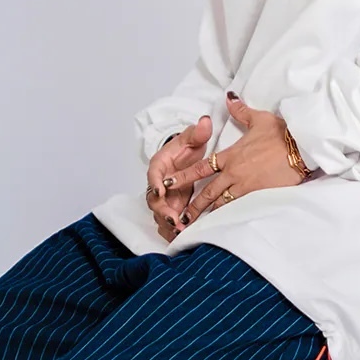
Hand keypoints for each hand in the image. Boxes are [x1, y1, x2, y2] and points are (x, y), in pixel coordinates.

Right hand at [144, 115, 213, 241]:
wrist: (186, 158)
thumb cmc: (186, 149)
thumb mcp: (192, 139)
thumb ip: (197, 133)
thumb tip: (205, 122)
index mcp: (160, 165)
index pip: (154, 174)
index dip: (155, 183)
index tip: (161, 190)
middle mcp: (158, 184)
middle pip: (154, 200)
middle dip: (163, 211)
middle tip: (174, 219)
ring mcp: (164, 198)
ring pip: (160, 214)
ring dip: (168, 224)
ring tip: (180, 233)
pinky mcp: (171, 208)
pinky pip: (169, 222)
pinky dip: (173, 231)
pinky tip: (183, 238)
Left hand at [178, 91, 307, 226]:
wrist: (300, 146)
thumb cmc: (281, 133)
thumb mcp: (259, 119)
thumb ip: (241, 111)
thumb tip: (229, 98)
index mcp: (230, 155)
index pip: (201, 167)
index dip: (184, 175)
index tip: (169, 182)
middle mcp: (233, 172)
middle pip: (207, 191)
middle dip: (192, 205)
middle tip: (179, 216)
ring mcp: (245, 185)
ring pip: (221, 203)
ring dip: (207, 214)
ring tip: (196, 225)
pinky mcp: (258, 195)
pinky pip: (238, 208)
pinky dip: (227, 217)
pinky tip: (220, 227)